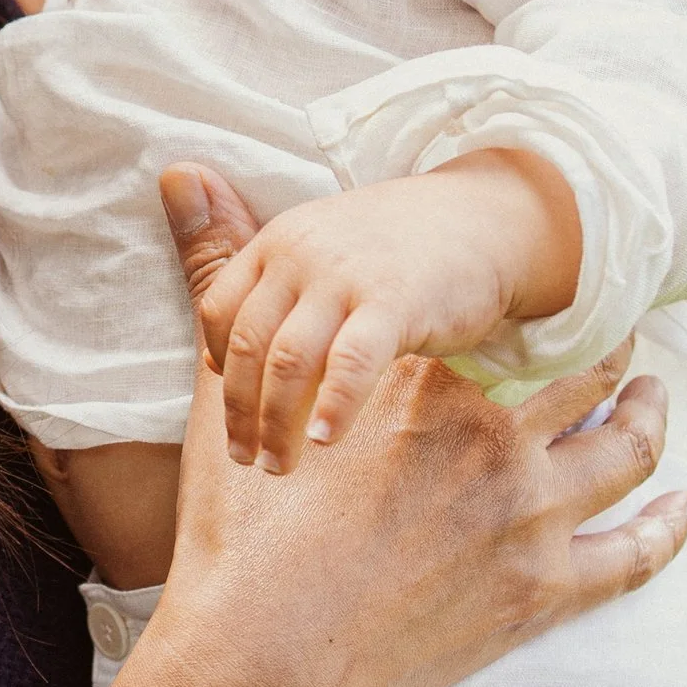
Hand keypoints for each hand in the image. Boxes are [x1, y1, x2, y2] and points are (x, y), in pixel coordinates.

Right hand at [137, 169, 686, 686]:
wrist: (262, 660)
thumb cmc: (238, 534)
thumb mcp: (224, 393)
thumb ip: (215, 276)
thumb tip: (178, 168)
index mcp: (428, 386)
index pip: (501, 330)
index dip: (531, 313)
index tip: (550, 297)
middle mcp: (494, 441)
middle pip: (584, 379)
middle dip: (614, 353)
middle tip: (630, 336)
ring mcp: (528, 518)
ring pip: (626, 452)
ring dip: (653, 420)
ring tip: (662, 401)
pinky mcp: (544, 594)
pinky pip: (634, 554)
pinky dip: (671, 526)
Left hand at [163, 152, 581, 474]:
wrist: (484, 220)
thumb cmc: (395, 249)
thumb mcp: (319, 249)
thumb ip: (260, 281)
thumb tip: (202, 322)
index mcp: (278, 241)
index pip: (218, 309)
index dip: (217, 369)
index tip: (231, 413)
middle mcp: (301, 253)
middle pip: (247, 344)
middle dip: (238, 411)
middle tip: (246, 458)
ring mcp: (347, 276)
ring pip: (289, 360)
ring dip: (275, 422)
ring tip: (278, 466)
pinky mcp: (394, 301)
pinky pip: (351, 363)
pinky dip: (333, 406)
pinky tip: (325, 439)